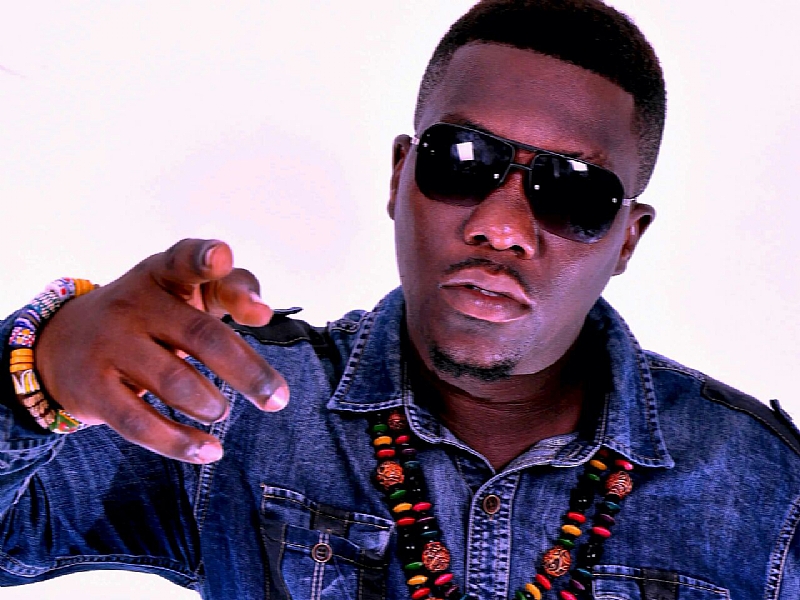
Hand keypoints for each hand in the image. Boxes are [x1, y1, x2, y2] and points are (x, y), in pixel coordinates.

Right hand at [34, 239, 288, 462]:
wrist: (64, 342)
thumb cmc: (151, 314)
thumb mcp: (185, 291)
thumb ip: (232, 290)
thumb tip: (262, 312)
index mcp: (162, 274)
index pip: (184, 259)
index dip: (204, 258)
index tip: (222, 258)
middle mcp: (134, 304)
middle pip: (200, 336)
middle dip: (247, 371)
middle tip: (278, 399)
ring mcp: (110, 346)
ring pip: (173, 382)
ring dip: (210, 405)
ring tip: (222, 411)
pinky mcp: (93, 389)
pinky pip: (140, 423)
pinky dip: (180, 443)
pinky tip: (210, 451)